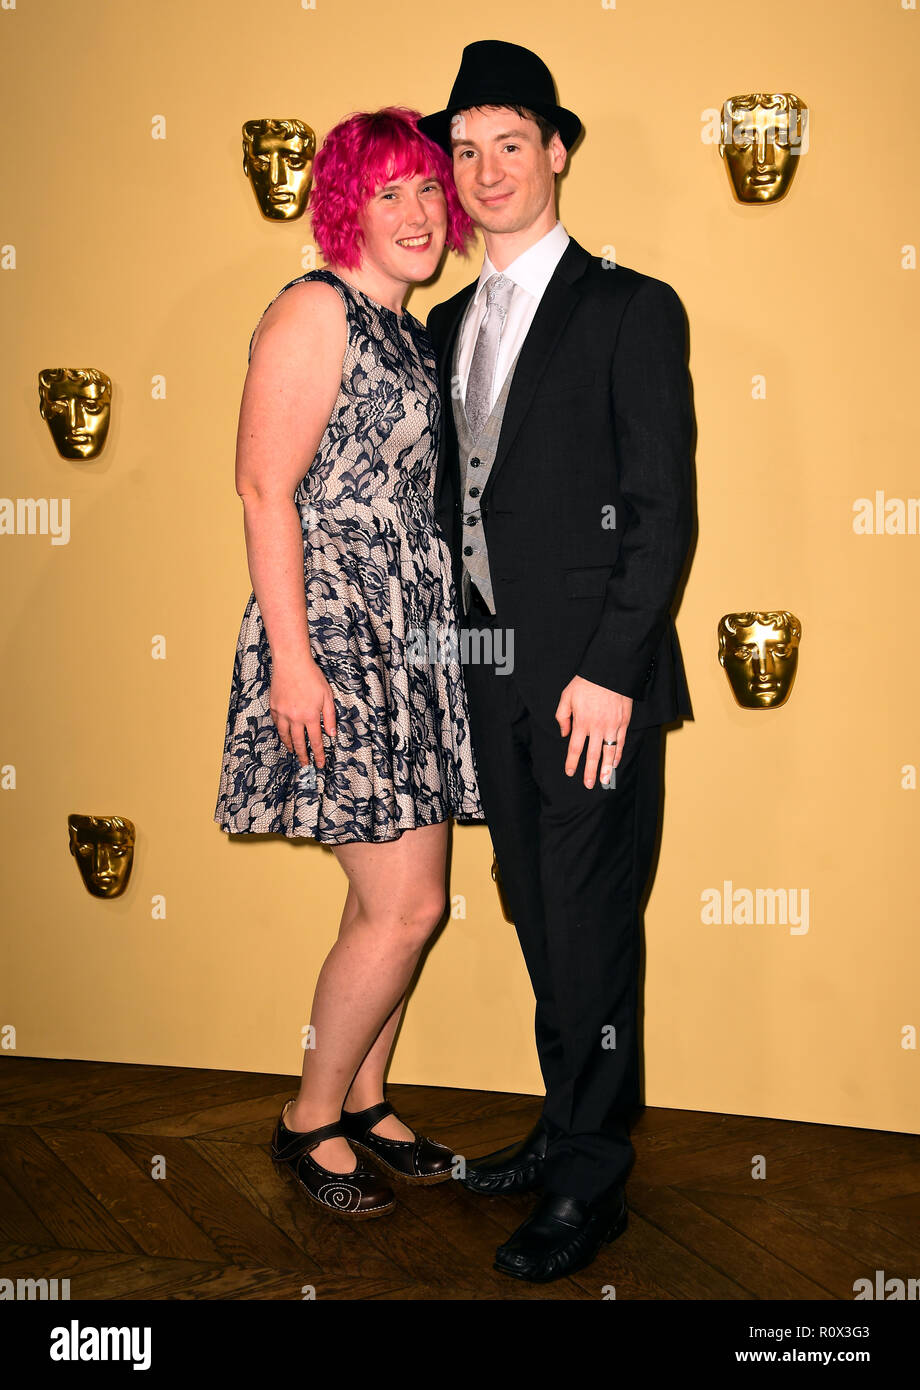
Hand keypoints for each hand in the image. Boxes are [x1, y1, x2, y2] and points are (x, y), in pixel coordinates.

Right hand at [270, 654, 336, 768]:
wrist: (291, 662)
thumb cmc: (311, 676)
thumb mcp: (327, 696)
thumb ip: (330, 716)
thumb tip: (332, 734)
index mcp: (311, 716)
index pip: (316, 741)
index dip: (318, 754)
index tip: (319, 764)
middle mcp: (295, 718)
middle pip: (299, 742)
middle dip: (303, 755)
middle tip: (305, 764)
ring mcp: (282, 713)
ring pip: (285, 736)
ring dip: (290, 746)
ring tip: (293, 751)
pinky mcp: (273, 707)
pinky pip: (277, 724)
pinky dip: (281, 732)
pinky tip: (284, 734)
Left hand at [555, 675, 632, 787]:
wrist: (609, 671)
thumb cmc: (586, 683)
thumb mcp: (566, 696)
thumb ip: (562, 716)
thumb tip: (564, 733)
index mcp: (581, 722)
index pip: (575, 748)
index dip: (572, 762)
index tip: (570, 772)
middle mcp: (597, 727)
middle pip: (593, 755)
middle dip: (590, 772)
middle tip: (589, 784)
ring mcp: (612, 726)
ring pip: (609, 752)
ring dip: (607, 768)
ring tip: (606, 780)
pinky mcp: (623, 722)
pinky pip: (621, 742)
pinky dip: (619, 754)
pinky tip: (616, 763)